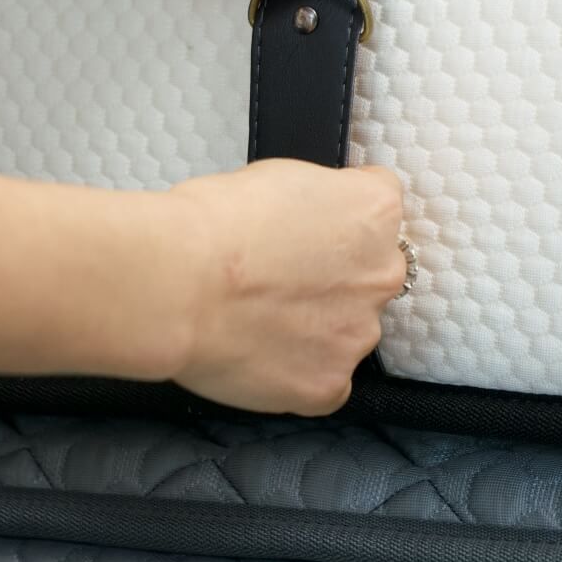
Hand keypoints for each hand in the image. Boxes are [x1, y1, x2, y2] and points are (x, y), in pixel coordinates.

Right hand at [166, 161, 404, 413]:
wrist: (180, 284)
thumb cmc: (213, 224)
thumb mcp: (279, 176)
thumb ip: (318, 203)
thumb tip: (313, 223)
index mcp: (373, 212)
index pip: (377, 205)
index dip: (336, 215)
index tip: (308, 226)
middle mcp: (382, 274)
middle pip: (371, 273)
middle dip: (335, 276)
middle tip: (279, 277)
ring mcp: (358, 335)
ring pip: (348, 330)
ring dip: (317, 326)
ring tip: (259, 319)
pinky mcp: (329, 385)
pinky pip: (325, 380)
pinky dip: (297, 371)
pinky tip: (259, 353)